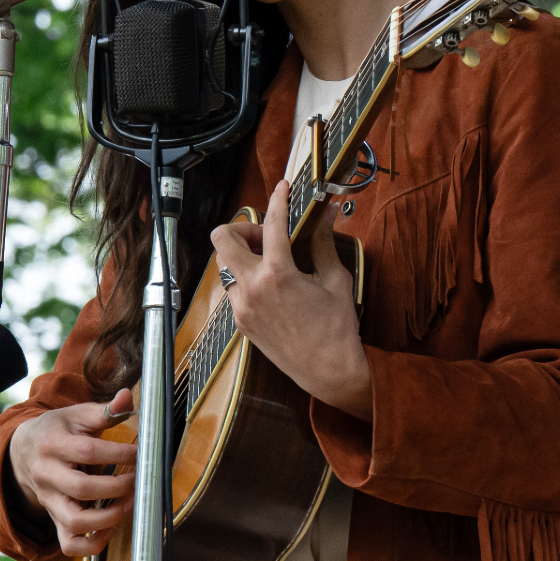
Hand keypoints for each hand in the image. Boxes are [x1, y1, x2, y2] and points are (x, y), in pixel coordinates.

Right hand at [7, 389, 138, 559]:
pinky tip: (110, 529)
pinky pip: (69, 543)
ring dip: (107, 518)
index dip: (119, 453)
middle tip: (137, 479)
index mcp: (52, 444)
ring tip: (128, 504)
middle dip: (117, 487)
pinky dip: (92, 544)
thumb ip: (103, 410)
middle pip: (81, 488)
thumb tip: (126, 397)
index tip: (140, 454)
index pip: (87, 452)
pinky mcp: (53, 518)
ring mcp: (48, 500)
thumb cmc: (56, 431)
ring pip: (73, 521)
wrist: (22, 452)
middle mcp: (46, 475)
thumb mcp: (75, 415)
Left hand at [210, 181, 372, 419]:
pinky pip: (232, 288)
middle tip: (267, 236)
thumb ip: (323, 244)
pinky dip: (246, 277)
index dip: (278, 200)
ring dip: (242, 254)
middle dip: (242, 229)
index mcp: (278, 275)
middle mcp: (252, 289)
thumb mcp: (335, 280)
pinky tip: (270, 284)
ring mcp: (241, 307)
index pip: (271, 224)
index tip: (283, 189)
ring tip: (271, 261)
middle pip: (222, 239)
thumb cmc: (337, 328)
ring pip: (223, 265)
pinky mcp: (240, 322)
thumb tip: (325, 215)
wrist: (327, 371)